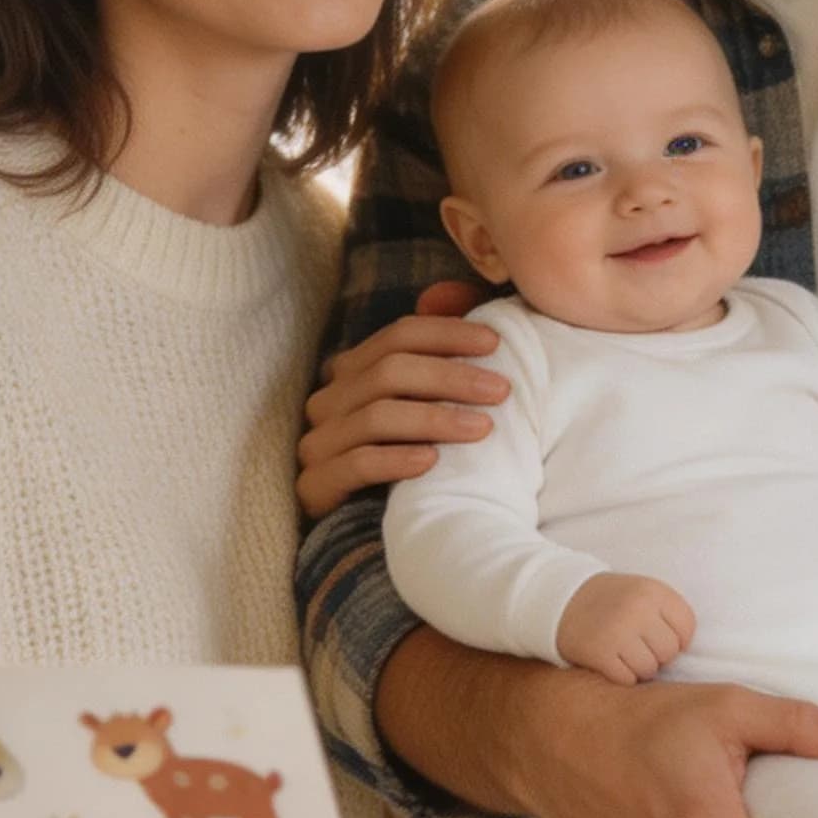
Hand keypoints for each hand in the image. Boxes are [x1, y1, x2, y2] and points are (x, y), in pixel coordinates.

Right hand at [299, 281, 506, 515]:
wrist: (369, 525)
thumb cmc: (405, 453)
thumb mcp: (423, 400)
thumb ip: (437, 347)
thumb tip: (453, 293)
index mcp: (352, 371)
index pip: (398, 335)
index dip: (447, 333)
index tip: (495, 342)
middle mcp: (328, 400)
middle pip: (389, 372)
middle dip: (451, 376)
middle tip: (502, 390)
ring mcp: (318, 442)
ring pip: (377, 417)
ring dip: (435, 419)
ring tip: (483, 428)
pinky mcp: (315, 485)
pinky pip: (357, 464)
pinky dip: (397, 459)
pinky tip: (433, 461)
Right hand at [557, 571, 697, 683]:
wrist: (561, 600)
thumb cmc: (612, 602)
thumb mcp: (643, 593)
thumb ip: (668, 615)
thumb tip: (686, 652)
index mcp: (653, 591)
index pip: (687, 628)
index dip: (676, 639)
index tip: (657, 636)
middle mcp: (638, 609)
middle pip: (669, 652)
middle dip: (656, 655)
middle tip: (636, 645)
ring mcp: (617, 631)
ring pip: (649, 669)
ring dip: (638, 668)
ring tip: (623, 653)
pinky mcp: (599, 652)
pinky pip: (627, 680)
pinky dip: (620, 676)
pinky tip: (609, 661)